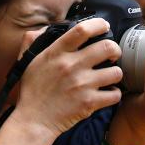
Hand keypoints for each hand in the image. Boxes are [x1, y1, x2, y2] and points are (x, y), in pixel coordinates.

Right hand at [15, 18, 122, 137]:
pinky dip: (114, 94)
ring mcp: (81, 85)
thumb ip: (34, 40)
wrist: (33, 120)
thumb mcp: (28, 60)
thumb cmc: (32, 90)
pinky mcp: (89, 103)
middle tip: (112, 55)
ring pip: (116, 72)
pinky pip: (115, 94)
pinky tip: (107, 93)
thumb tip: (46, 29)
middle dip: (115, 49)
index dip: (98, 24)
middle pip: (107, 47)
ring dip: (116, 73)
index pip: (83, 30)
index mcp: (57, 53)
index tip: (104, 27)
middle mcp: (71, 66)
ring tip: (109, 76)